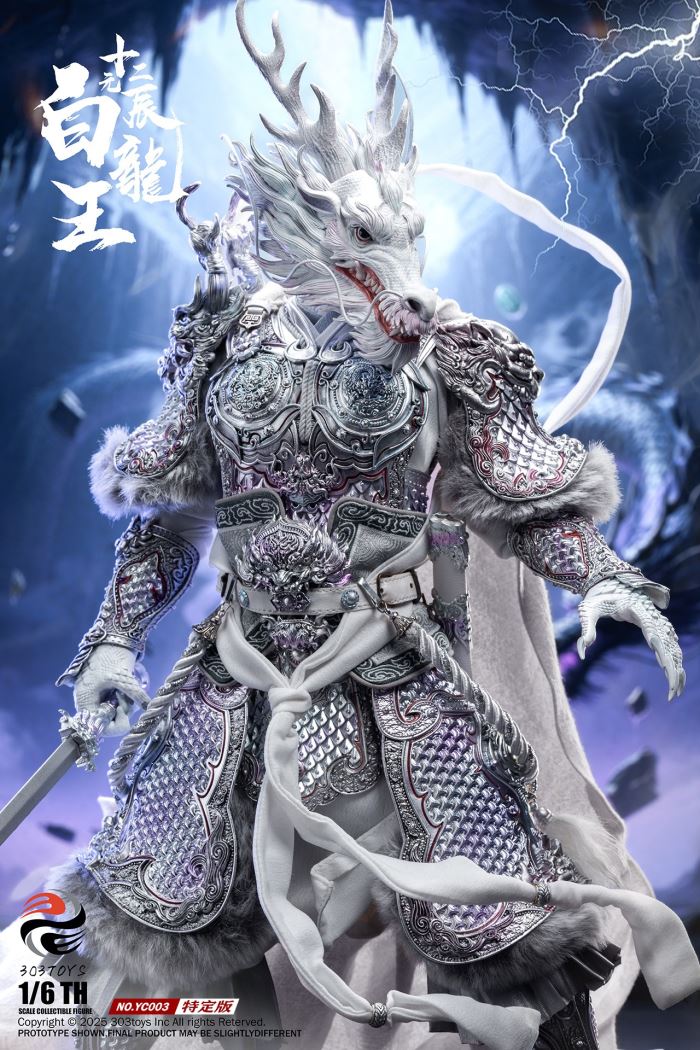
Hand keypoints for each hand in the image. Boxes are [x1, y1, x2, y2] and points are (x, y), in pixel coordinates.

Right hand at [73, 644, 150, 736]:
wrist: (113, 637)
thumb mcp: (125, 678)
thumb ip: (135, 696)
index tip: (127, 716)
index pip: (98, 727)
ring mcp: (98, 695)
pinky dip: (127, 694)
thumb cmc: (113, 656)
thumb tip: (149, 708)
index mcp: (85, 701)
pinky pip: (120, 699)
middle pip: (109, 719)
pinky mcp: (107, 690)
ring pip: (117, 709)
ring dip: (127, 700)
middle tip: (128, 695)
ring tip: (128, 683)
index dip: (114, 725)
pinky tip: (130, 681)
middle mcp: (89, 701)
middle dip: (123, 709)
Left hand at [577, 578, 684, 699]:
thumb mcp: (588, 611)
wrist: (606, 582)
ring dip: (676, 666)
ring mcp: (654, 619)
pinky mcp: (653, 624)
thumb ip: (586, 629)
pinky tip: (675, 673)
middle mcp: (650, 615)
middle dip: (673, 668)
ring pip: (671, 644)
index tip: (666, 669)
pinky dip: (672, 658)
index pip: (654, 632)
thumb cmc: (596, 597)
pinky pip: (667, 642)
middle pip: (667, 643)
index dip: (662, 651)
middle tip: (674, 691)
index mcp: (638, 610)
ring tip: (676, 689)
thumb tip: (582, 653)